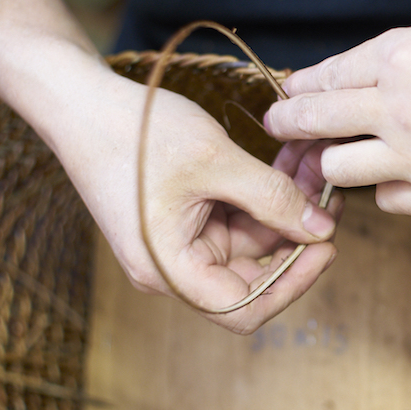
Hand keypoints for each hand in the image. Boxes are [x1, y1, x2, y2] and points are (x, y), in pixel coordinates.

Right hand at [54, 71, 340, 333]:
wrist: (80, 100)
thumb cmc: (134, 132)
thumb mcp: (216, 161)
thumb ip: (274, 198)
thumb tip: (322, 229)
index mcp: (171, 269)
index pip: (245, 309)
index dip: (294, 284)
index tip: (326, 246)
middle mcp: (174, 266)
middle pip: (253, 274)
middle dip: (296, 234)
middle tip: (330, 197)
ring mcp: (179, 242)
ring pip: (251, 239)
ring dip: (285, 206)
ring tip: (313, 164)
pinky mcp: (185, 218)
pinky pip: (237, 216)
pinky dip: (264, 192)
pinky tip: (290, 160)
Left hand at [264, 4, 410, 214]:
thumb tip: (383, 65)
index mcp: (404, 55)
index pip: (328, 74)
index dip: (302, 85)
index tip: (290, 93)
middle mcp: (401, 106)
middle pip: (316, 122)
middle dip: (289, 125)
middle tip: (279, 128)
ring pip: (339, 169)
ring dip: (335, 163)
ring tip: (336, 161)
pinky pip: (389, 200)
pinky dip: (389, 188)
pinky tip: (402, 178)